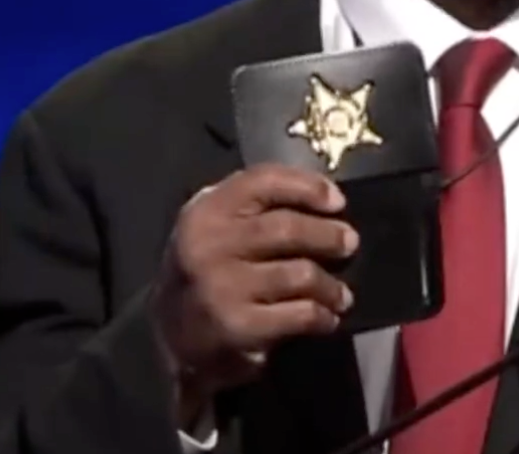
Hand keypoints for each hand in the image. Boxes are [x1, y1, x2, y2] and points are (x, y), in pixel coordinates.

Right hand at [151, 163, 358, 418]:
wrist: (168, 337)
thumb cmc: (206, 271)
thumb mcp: (215, 226)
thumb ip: (254, 206)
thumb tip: (324, 200)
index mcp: (206, 210)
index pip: (263, 181)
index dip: (307, 186)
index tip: (338, 201)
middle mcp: (208, 244)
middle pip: (287, 228)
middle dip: (328, 235)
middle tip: (350, 244)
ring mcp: (221, 286)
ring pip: (300, 274)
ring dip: (331, 285)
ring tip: (342, 293)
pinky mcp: (237, 325)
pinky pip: (298, 314)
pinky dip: (322, 316)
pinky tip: (328, 318)